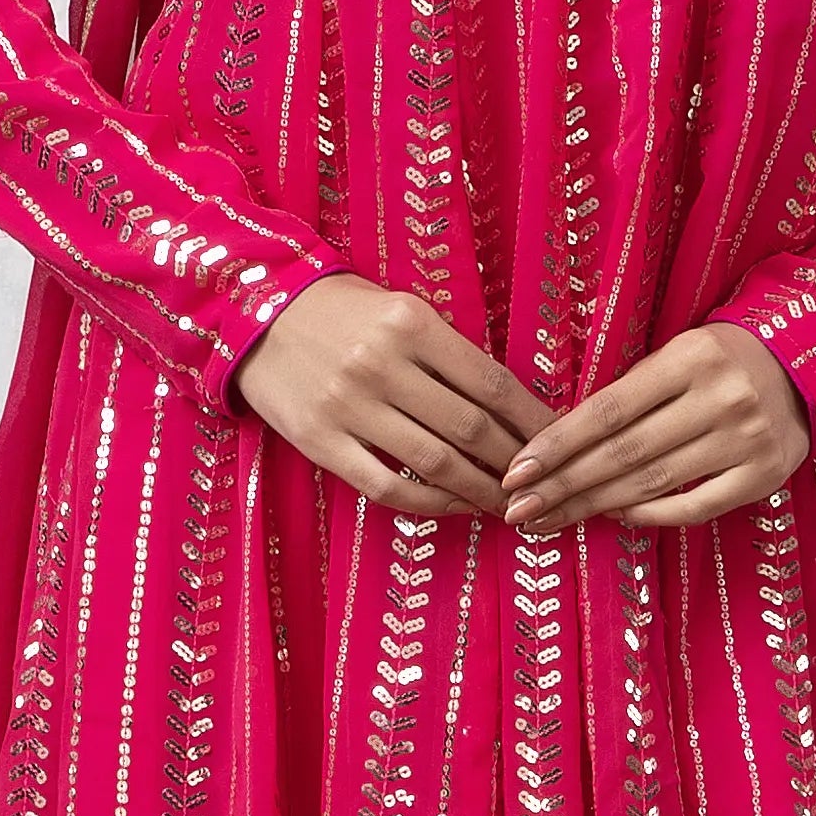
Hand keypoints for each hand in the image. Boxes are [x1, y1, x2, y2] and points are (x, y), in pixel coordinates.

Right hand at [236, 275, 546, 515]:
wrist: (257, 315)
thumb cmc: (343, 312)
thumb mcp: (401, 310)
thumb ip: (449, 351)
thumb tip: (510, 405)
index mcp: (412, 323)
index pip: (491, 382)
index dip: (532, 419)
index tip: (558, 440)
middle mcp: (383, 364)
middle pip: (470, 427)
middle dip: (515, 461)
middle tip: (540, 481)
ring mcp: (349, 406)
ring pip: (435, 462)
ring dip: (480, 489)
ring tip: (507, 502)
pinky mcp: (320, 441)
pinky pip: (386, 486)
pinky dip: (430, 503)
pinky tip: (455, 506)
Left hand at [500, 322, 806, 535]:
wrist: (804, 365)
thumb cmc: (721, 360)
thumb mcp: (678, 354)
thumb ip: (630, 393)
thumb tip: (559, 445)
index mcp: (690, 358)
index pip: (608, 410)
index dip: (558, 444)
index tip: (517, 471)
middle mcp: (720, 398)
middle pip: (624, 453)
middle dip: (564, 485)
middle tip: (519, 511)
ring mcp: (746, 439)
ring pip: (653, 482)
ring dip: (594, 506)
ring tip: (551, 520)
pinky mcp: (764, 474)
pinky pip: (697, 505)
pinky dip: (651, 515)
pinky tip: (616, 518)